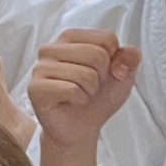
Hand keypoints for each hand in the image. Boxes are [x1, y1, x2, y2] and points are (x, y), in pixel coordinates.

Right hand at [27, 30, 139, 150]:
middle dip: (102, 77)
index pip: (106, 38)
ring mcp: (39, 68)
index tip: (104, 73)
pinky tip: (72, 102)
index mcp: (70, 38)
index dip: (114, 61)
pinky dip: (81, 100)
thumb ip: (130, 57)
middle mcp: (50, 48)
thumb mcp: (123, 75)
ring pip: (85, 74)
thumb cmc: (98, 97)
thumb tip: (128, 53)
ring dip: (91, 91)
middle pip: (97, 54)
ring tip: (81, 95)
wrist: (81, 127)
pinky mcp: (35, 88)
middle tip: (91, 87)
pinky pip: (71, 90)